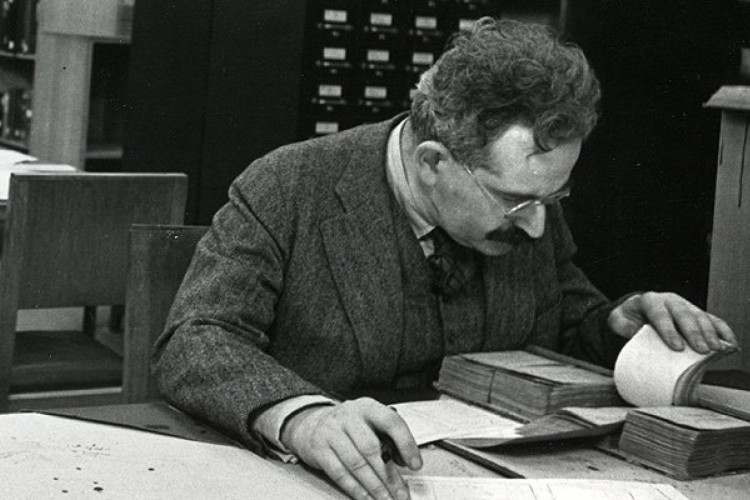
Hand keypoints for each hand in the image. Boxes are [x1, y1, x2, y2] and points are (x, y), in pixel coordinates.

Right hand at [281, 397, 421, 499]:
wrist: (312, 424)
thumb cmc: (349, 426)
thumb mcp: (370, 423)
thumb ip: (388, 438)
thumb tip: (403, 461)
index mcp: (368, 407)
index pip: (391, 422)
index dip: (406, 444)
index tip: (415, 464)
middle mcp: (349, 416)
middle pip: (371, 448)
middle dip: (389, 476)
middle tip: (401, 493)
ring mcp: (331, 432)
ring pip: (356, 464)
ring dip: (374, 486)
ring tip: (386, 499)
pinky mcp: (319, 449)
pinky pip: (339, 473)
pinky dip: (355, 489)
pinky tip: (366, 498)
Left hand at [607, 292, 736, 352]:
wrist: (633, 312)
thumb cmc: (626, 319)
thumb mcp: (618, 323)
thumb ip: (627, 330)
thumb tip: (638, 342)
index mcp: (649, 301)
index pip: (660, 314)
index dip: (669, 330)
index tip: (677, 346)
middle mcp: (669, 300)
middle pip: (684, 314)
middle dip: (694, 333)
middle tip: (701, 350)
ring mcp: (685, 305)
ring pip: (700, 316)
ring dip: (710, 333)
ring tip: (716, 349)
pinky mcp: (696, 313)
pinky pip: (713, 320)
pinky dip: (723, 331)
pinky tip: (729, 343)